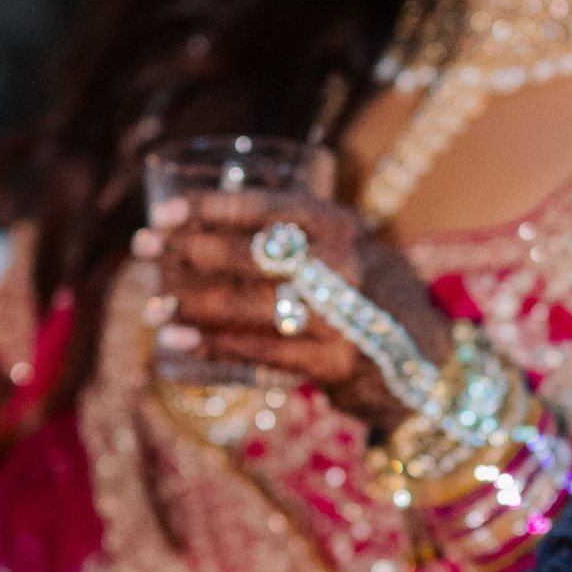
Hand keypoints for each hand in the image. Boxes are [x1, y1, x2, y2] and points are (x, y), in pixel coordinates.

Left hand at [140, 189, 451, 429]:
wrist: (428, 364)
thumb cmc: (368, 297)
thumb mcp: (346, 250)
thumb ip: (296, 239)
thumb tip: (199, 234)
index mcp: (342, 226)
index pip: (268, 208)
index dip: (210, 207)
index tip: (164, 212)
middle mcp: (345, 265)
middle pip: (252, 254)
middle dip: (189, 250)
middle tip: (143, 249)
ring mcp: (340, 315)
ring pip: (250, 305)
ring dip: (192, 304)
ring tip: (153, 306)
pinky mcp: (332, 362)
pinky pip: (259, 351)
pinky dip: (213, 345)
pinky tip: (180, 342)